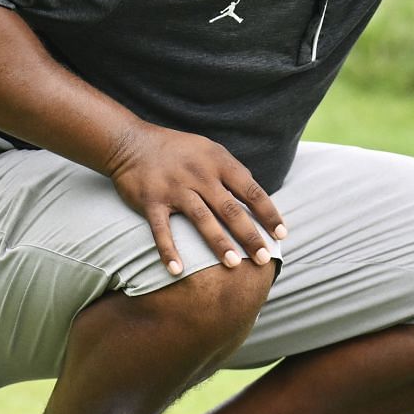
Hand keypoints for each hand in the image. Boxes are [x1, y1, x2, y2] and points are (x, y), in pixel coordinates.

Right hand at [104, 122, 286, 274]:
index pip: (251, 190)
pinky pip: (161, 230)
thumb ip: (231, 173)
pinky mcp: (151, 201)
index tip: (282, 234)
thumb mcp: (209, 151)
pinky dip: (168, 250)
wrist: (131, 142)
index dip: (269, 213)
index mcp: (218, 162)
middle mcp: (199, 175)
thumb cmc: (177, 150)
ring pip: (202, 219)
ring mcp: (175, 188)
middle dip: (249, 235)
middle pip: (230, 209)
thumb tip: (256, 199)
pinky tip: (177, 271)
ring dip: (218, 243)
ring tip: (233, 264)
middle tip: (264, 258)